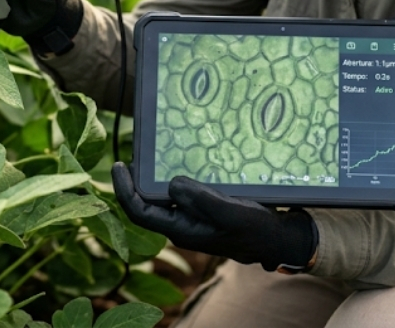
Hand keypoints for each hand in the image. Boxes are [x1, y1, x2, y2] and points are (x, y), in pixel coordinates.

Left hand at [111, 162, 317, 272]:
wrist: (276, 239)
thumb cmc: (254, 228)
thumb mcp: (229, 212)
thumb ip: (199, 200)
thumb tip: (171, 184)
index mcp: (181, 230)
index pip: (139, 211)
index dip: (124, 190)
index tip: (118, 165)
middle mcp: (181, 226)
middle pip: (146, 204)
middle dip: (134, 181)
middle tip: (132, 154)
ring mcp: (191, 221)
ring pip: (162, 199)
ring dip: (152, 179)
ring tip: (150, 156)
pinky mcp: (202, 213)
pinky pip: (178, 196)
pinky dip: (171, 180)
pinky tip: (177, 165)